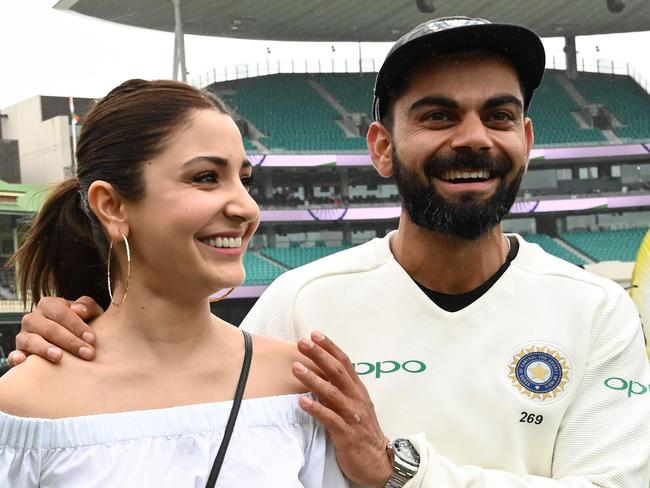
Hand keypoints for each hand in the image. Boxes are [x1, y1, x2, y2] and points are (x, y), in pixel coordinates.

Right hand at [9, 296, 103, 365]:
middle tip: (87, 353)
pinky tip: (23, 361)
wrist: (74, 341)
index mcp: (49, 305)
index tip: (92, 339)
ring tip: (59, 357)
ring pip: (31, 340)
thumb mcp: (91, 313)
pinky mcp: (19, 351)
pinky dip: (16, 357)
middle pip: (49, 328)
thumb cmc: (83, 326)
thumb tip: (78, 310)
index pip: (61, 313)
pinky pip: (14, 354)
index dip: (77, 326)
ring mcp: (24, 335)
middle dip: (70, 341)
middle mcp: (33, 318)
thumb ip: (87, 306)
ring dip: (44, 349)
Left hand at [292, 331, 391, 487]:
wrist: (377, 461)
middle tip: (302, 343)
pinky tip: (302, 401)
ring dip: (313, 379)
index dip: (330, 347)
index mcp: (358, 390)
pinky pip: (330, 418)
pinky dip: (316, 409)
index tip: (314, 334)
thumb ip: (341, 389)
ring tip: (295, 368)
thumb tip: (320, 373)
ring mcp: (352, 416)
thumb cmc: (362, 430)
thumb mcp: (355, 405)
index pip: (345, 362)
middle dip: (319, 355)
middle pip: (338, 372)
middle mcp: (356, 399)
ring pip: (332, 393)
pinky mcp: (347, 434)